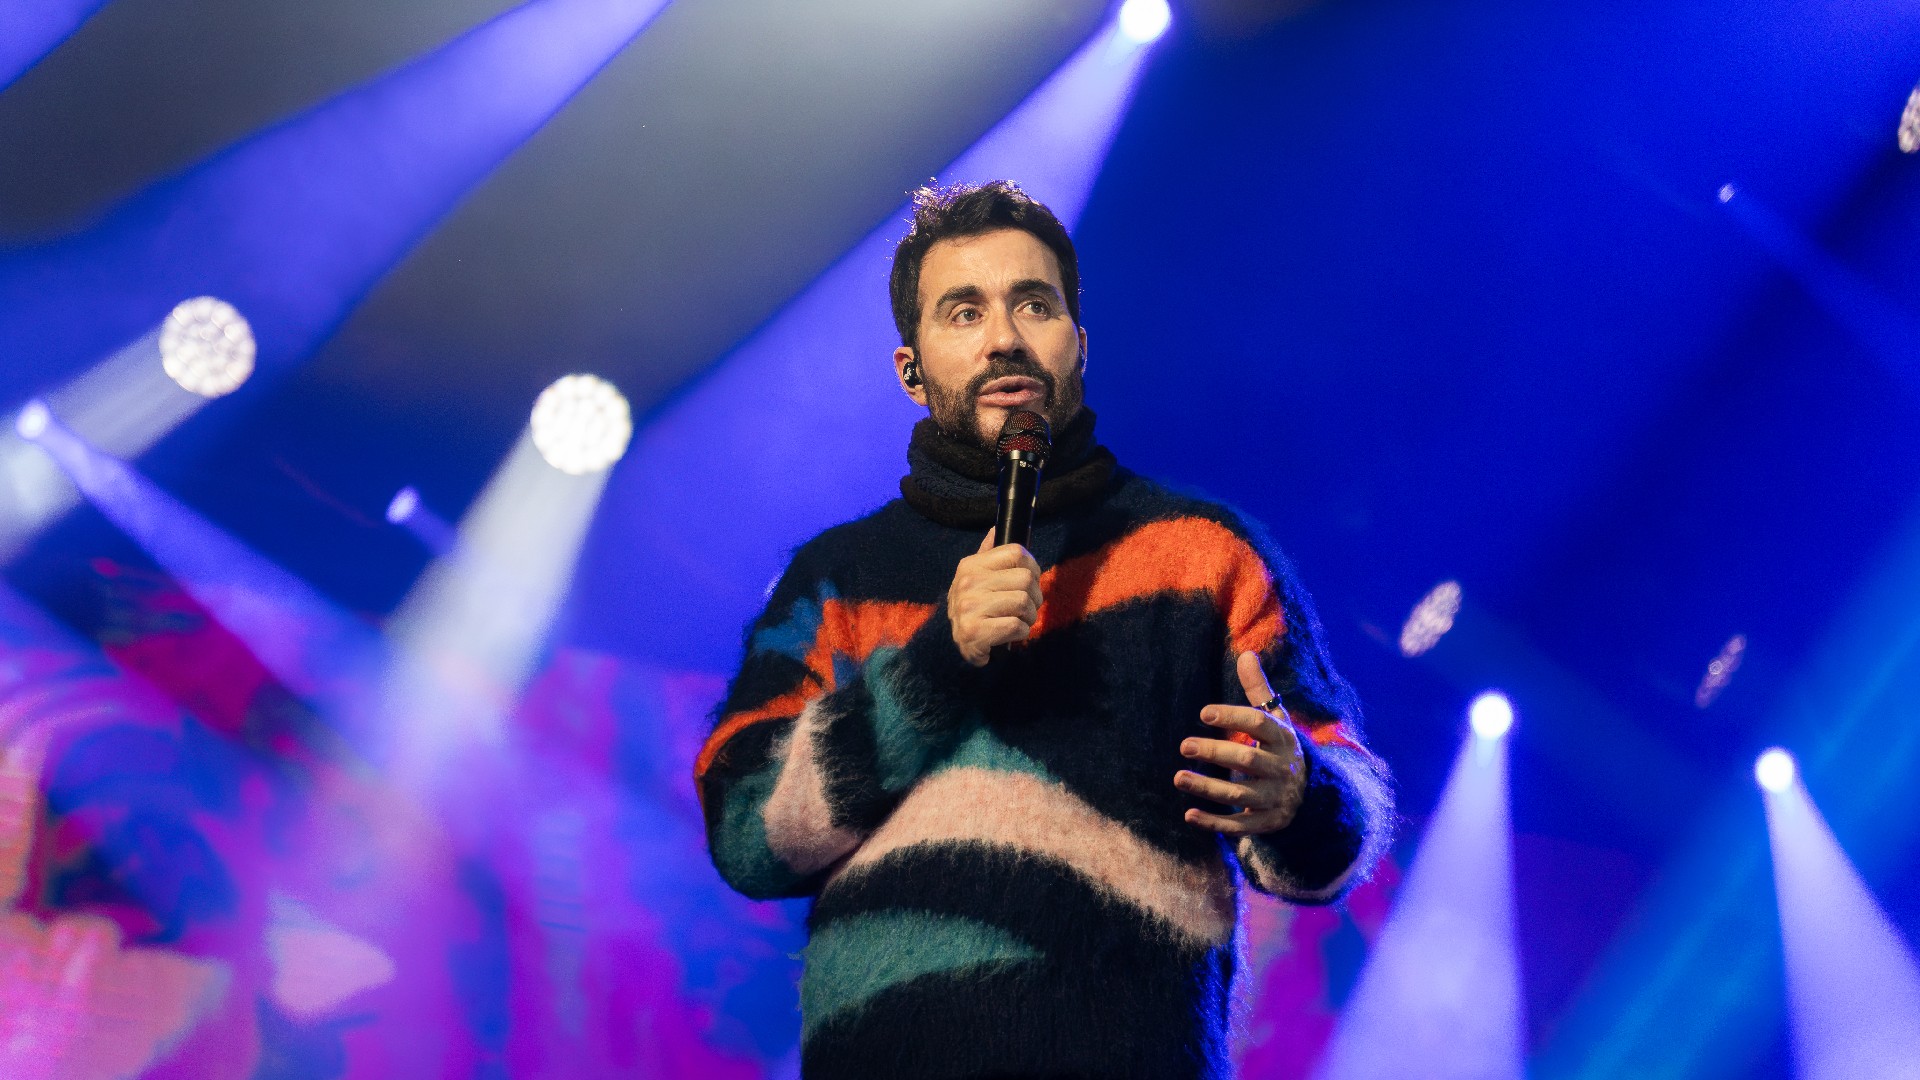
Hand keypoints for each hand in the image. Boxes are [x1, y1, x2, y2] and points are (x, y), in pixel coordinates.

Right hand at [948, 531, 1042, 666]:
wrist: (957, 645)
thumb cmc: (975, 607)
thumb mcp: (975, 577)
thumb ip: (988, 554)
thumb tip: (996, 529)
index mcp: (970, 566)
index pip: (1016, 552)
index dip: (1032, 567)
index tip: (1029, 581)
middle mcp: (967, 583)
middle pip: (1025, 579)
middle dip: (1034, 597)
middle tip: (1026, 607)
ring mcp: (969, 608)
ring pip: (1023, 602)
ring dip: (1029, 616)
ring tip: (1019, 620)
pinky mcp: (974, 632)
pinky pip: (1016, 626)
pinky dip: (1021, 632)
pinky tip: (1011, 634)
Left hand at [1175, 651, 1306, 835]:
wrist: (1313, 794)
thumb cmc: (1280, 748)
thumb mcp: (1276, 720)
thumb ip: (1259, 690)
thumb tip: (1246, 654)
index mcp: (1283, 740)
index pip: (1260, 724)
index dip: (1233, 717)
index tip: (1203, 712)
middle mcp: (1281, 769)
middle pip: (1248, 761)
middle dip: (1216, 753)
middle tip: (1184, 745)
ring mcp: (1275, 798)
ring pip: (1240, 795)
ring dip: (1208, 789)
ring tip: (1178, 777)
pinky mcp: (1267, 822)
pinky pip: (1240, 826)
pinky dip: (1215, 823)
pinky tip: (1189, 815)